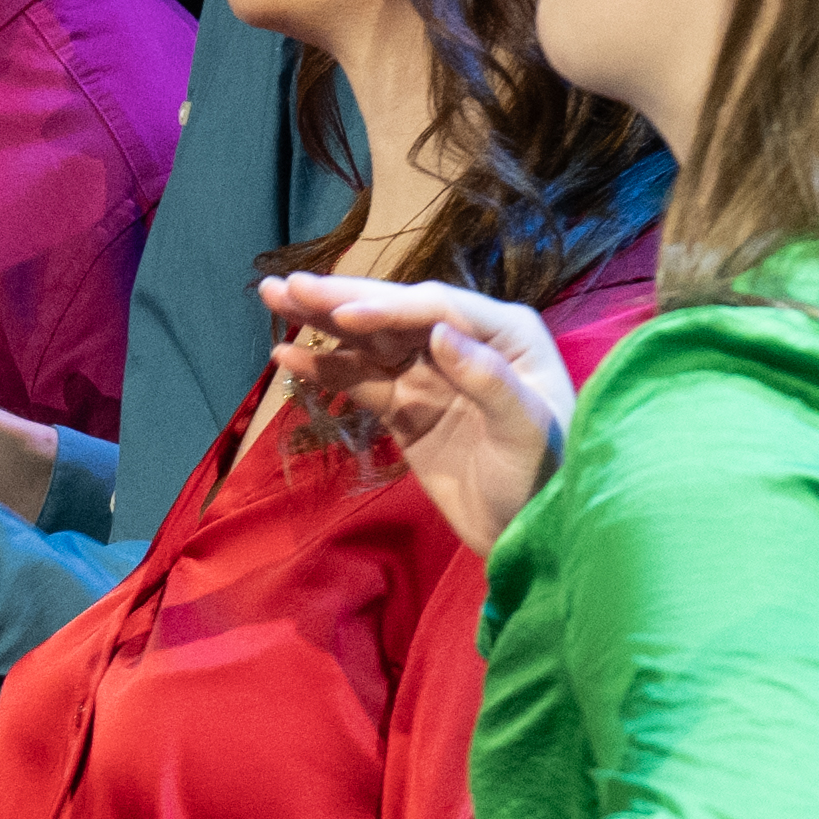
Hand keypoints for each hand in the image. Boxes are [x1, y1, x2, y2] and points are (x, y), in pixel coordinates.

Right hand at [258, 271, 579, 554]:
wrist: (528, 533)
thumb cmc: (542, 476)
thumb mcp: (527, 430)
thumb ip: (489, 379)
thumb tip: (440, 334)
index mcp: (504, 334)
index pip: (436, 309)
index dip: (386, 308)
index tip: (341, 314)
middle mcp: (465, 342)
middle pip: (395, 314)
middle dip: (341, 299)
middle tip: (285, 284)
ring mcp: (431, 375)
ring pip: (370, 340)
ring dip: (322, 321)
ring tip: (275, 298)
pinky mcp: (406, 408)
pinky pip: (360, 379)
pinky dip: (324, 366)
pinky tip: (287, 353)